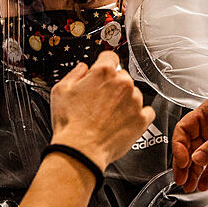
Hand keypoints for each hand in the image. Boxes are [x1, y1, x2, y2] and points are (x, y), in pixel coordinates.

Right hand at [50, 51, 154, 169]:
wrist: (81, 150)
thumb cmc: (70, 123)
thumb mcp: (61, 90)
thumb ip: (75, 74)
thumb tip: (83, 68)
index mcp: (103, 72)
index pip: (110, 56)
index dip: (103, 64)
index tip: (101, 73)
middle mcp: (123, 83)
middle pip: (122, 76)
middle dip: (112, 85)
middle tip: (99, 101)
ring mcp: (135, 101)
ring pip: (133, 93)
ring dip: (124, 100)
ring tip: (108, 115)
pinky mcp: (142, 119)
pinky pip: (146, 111)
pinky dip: (138, 114)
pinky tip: (124, 120)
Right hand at [172, 95, 207, 191]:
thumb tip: (197, 158)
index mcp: (207, 113)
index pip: (184, 130)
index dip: (179, 146)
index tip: (183, 161)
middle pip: (189, 148)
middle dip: (184, 164)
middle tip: (181, 178)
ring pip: (200, 160)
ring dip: (194, 173)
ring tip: (189, 186)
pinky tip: (203, 184)